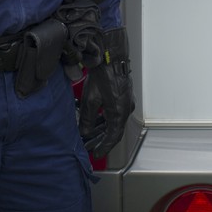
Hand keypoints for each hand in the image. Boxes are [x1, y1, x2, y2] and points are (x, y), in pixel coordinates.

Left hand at [78, 27, 134, 158]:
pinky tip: (95, 121)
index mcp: (119, 113)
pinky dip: (105, 120)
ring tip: (89, 135)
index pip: (113, 137)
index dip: (104, 147)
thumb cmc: (103, 76)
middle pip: (114, 131)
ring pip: (114, 122)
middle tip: (89, 147)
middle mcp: (126, 109)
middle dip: (100, 140)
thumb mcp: (91, 100)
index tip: (96, 154)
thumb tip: (86, 132)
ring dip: (102, 130)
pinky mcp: (122, 96)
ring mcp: (125, 102)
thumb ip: (88, 119)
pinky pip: (114, 113)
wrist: (111, 56)